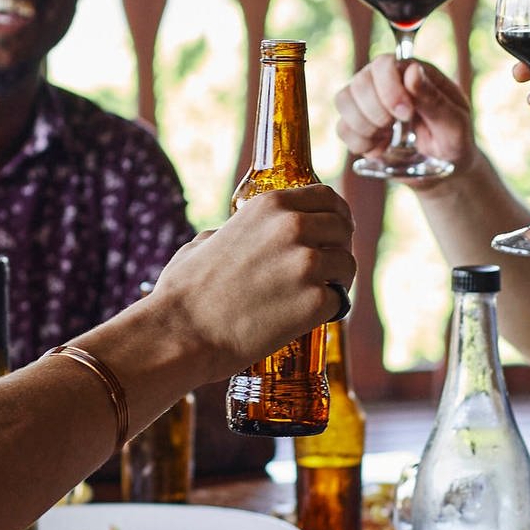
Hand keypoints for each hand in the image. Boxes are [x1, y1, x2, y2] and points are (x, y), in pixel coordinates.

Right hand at [153, 186, 355, 376]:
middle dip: (339, 247)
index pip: (327, 197)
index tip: (333, 231)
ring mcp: (308, 263)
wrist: (182, 332)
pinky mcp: (316, 301)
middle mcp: (294, 226)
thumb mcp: (208, 240)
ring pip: (347, 265)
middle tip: (328, 269)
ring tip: (316, 296)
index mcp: (271, 205)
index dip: (335, 215)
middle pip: (344, 228)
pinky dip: (327, 311)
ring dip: (338, 280)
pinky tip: (307, 317)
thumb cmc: (186, 291)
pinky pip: (338, 301)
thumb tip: (239, 237)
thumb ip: (238, 232)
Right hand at [334, 57, 476, 175]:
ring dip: (365, 126)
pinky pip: (342, 128)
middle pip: (359, 82)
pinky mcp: (358, 125)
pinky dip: (359, 143)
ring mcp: (368, 102)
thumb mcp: (455, 123)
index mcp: (412, 72)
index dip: (389, 90)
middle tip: (398, 128)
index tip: (406, 114)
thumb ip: (434, 98)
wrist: (447, 168)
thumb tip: (412, 71)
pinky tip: (380, 148)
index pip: (384, 64)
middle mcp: (386, 81)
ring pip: (344, 100)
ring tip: (389, 137)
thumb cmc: (455, 141)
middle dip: (377, 112)